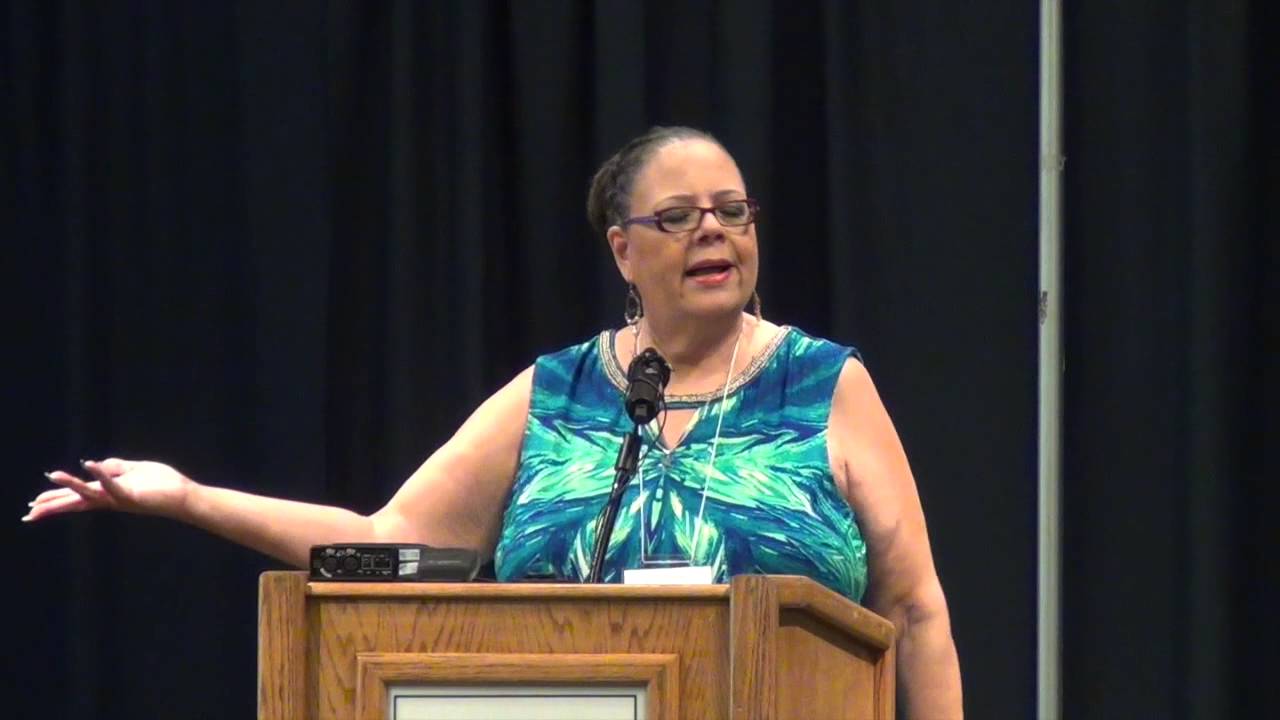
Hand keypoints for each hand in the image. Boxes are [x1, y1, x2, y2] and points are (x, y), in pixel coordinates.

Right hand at [23, 458, 192, 522]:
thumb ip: (116, 467)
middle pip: (77, 502)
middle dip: (54, 505)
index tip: (33, 506)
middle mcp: (111, 499)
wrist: (185, 496)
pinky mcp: (133, 495)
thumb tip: (96, 463)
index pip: (78, 496)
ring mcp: (120, 499)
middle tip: (29, 513)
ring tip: (52, 476)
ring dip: (71, 485)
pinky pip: (113, 486)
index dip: (56, 499)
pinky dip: (101, 475)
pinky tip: (89, 464)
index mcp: (109, 493)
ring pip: (90, 494)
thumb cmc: (163, 484)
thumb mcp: (136, 470)